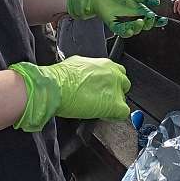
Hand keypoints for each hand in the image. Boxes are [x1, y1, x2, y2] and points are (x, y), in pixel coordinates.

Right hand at [10, 56, 130, 131]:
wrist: (56, 87)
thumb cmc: (60, 77)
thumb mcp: (77, 64)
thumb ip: (88, 69)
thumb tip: (86, 74)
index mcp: (105, 64)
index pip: (116, 72)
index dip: (110, 82)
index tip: (103, 88)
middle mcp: (114, 74)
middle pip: (123, 84)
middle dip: (114, 92)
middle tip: (102, 98)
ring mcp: (116, 89)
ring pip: (123, 98)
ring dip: (114, 103)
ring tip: (100, 108)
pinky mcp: (114, 105)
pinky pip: (123, 113)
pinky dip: (115, 116)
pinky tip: (104, 116)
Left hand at [67, 0, 167, 36]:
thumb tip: (156, 2)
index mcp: (138, 10)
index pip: (150, 17)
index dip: (157, 20)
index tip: (163, 20)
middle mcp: (132, 18)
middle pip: (144, 25)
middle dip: (149, 24)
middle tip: (150, 18)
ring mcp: (124, 22)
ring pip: (134, 30)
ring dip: (139, 28)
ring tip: (141, 21)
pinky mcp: (114, 24)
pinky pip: (122, 31)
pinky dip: (127, 31)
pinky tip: (131, 28)